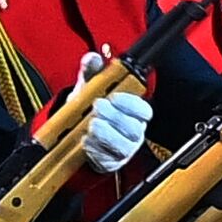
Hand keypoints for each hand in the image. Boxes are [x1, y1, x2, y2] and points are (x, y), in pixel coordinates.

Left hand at [69, 53, 152, 172]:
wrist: (77, 133)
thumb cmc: (91, 109)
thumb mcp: (91, 88)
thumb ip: (93, 72)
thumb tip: (93, 58)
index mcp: (135, 113)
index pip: (144, 110)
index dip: (131, 104)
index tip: (114, 96)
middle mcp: (133, 133)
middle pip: (133, 129)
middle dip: (115, 117)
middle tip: (98, 106)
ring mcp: (123, 150)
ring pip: (122, 145)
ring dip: (105, 133)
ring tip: (92, 123)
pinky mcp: (110, 163)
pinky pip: (106, 158)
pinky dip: (94, 148)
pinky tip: (86, 139)